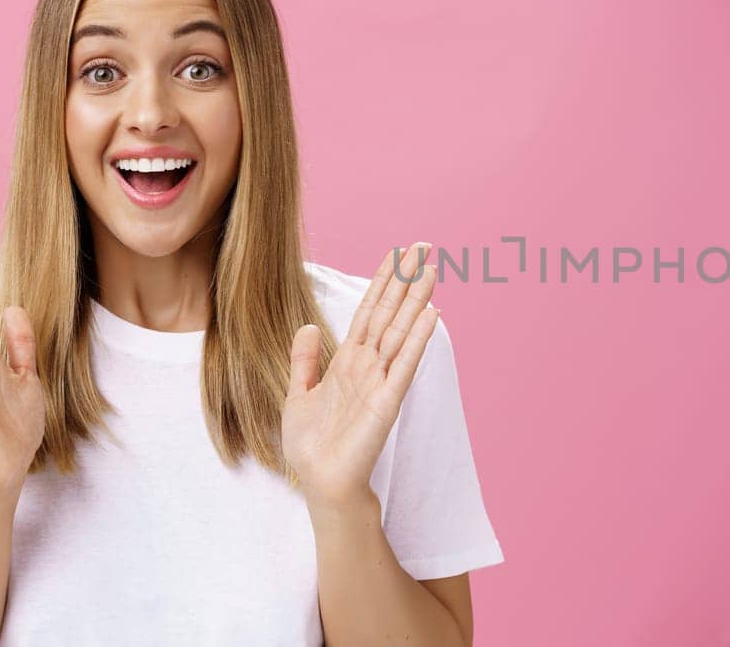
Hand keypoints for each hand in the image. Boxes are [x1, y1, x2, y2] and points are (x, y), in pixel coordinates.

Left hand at [283, 242, 441, 511]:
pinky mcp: (388, 401)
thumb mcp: (297, 395)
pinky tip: (430, 314)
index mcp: (348, 362)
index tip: (397, 254)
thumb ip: (304, 360)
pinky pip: (405, 363)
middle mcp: (369, 366)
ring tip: (432, 270)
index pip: (369, 312)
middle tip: (424, 247)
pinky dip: (418, 339)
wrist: (319, 482)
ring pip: (402, 330)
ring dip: (417, 300)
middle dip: (406, 279)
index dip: (382, 282)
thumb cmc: (311, 446)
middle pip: (390, 312)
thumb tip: (308, 326)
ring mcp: (381, 381)